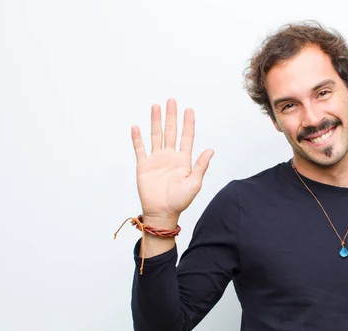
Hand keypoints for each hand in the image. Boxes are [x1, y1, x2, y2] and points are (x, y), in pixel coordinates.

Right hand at [131, 98, 213, 220]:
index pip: (186, 137)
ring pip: (156, 136)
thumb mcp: (194, 183)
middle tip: (172, 101)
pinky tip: (136, 127)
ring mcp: (156, 160)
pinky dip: (137, 138)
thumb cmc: (180, 201)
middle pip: (170, 132)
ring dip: (156, 121)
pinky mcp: (144, 166)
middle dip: (171, 116)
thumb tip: (210, 150)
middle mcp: (170, 157)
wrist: (162, 212)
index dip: (188, 124)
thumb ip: (201, 166)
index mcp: (183, 160)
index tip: (189, 110)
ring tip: (156, 107)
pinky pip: (140, 149)